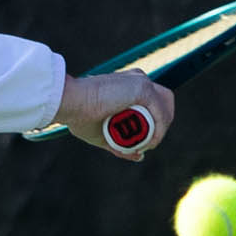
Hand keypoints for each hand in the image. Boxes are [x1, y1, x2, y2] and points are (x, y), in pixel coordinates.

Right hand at [51, 72, 175, 158]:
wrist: (70, 103)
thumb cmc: (79, 116)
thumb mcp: (103, 135)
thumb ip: (121, 144)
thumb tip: (139, 157)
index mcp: (127, 85)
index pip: (153, 101)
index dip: (154, 122)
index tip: (143, 140)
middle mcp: (137, 79)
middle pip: (164, 101)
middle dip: (162, 124)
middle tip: (149, 143)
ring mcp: (141, 82)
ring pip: (165, 106)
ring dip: (161, 128)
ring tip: (149, 144)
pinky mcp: (142, 88)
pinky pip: (159, 112)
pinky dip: (159, 130)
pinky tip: (151, 142)